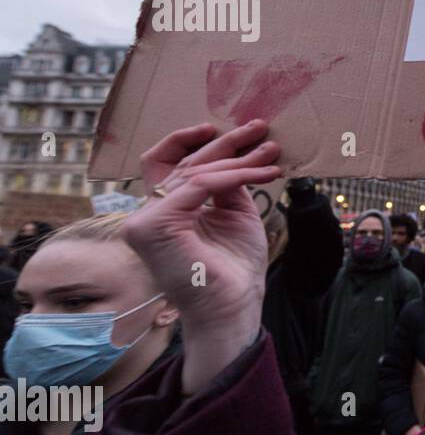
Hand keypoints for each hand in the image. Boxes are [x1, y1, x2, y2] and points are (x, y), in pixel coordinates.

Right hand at [123, 120, 281, 393]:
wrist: (234, 305)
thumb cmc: (235, 267)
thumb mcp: (234, 214)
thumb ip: (228, 184)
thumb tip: (238, 153)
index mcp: (161, 211)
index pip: (165, 163)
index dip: (189, 141)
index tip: (224, 128)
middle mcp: (145, 214)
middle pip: (184, 163)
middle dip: (225, 143)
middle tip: (260, 128)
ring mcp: (143, 220)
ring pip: (194, 172)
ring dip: (239, 160)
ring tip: (271, 154)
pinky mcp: (153, 226)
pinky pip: (198, 186)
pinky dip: (234, 176)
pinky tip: (263, 173)